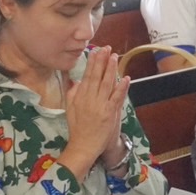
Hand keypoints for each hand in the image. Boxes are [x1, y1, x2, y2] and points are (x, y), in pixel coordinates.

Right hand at [63, 52, 128, 167]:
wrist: (83, 146)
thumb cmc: (77, 128)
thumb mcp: (70, 109)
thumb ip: (72, 94)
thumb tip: (77, 80)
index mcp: (80, 97)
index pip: (87, 76)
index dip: (92, 63)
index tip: (95, 51)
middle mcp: (89, 99)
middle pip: (97, 77)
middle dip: (101, 61)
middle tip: (106, 48)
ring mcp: (100, 106)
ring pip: (107, 84)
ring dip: (111, 70)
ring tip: (114, 57)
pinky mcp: (110, 113)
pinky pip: (116, 98)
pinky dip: (121, 88)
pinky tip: (126, 77)